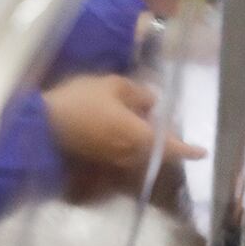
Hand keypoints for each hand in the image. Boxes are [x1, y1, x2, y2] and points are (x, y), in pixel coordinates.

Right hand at [42, 74, 206, 173]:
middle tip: (166, 123)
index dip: (187, 149)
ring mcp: (112, 160)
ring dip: (145, 141)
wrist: (42, 126)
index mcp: (138, 136)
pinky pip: (122, 153)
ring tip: (143, 120)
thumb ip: (137, 93)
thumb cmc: (81, 101)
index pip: (170, 146)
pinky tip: (121, 126)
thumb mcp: (111, 85)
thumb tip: (153, 101)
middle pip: (155, 151)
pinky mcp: (97, 160)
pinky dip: (129, 142)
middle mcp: (129, 154)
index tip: (202, 152)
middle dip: (164, 140)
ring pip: (138, 153)